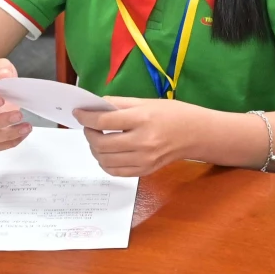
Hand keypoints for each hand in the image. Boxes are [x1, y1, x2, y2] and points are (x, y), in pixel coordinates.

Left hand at [75, 97, 208, 176]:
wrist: (196, 134)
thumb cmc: (172, 113)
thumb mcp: (146, 102)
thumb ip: (119, 104)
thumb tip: (95, 106)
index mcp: (142, 119)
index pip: (105, 121)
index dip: (86, 117)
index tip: (78, 113)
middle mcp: (142, 141)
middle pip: (102, 143)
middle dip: (89, 134)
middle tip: (88, 126)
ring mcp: (144, 159)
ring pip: (105, 160)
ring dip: (94, 149)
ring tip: (96, 139)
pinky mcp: (145, 170)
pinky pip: (116, 172)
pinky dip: (105, 163)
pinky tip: (106, 153)